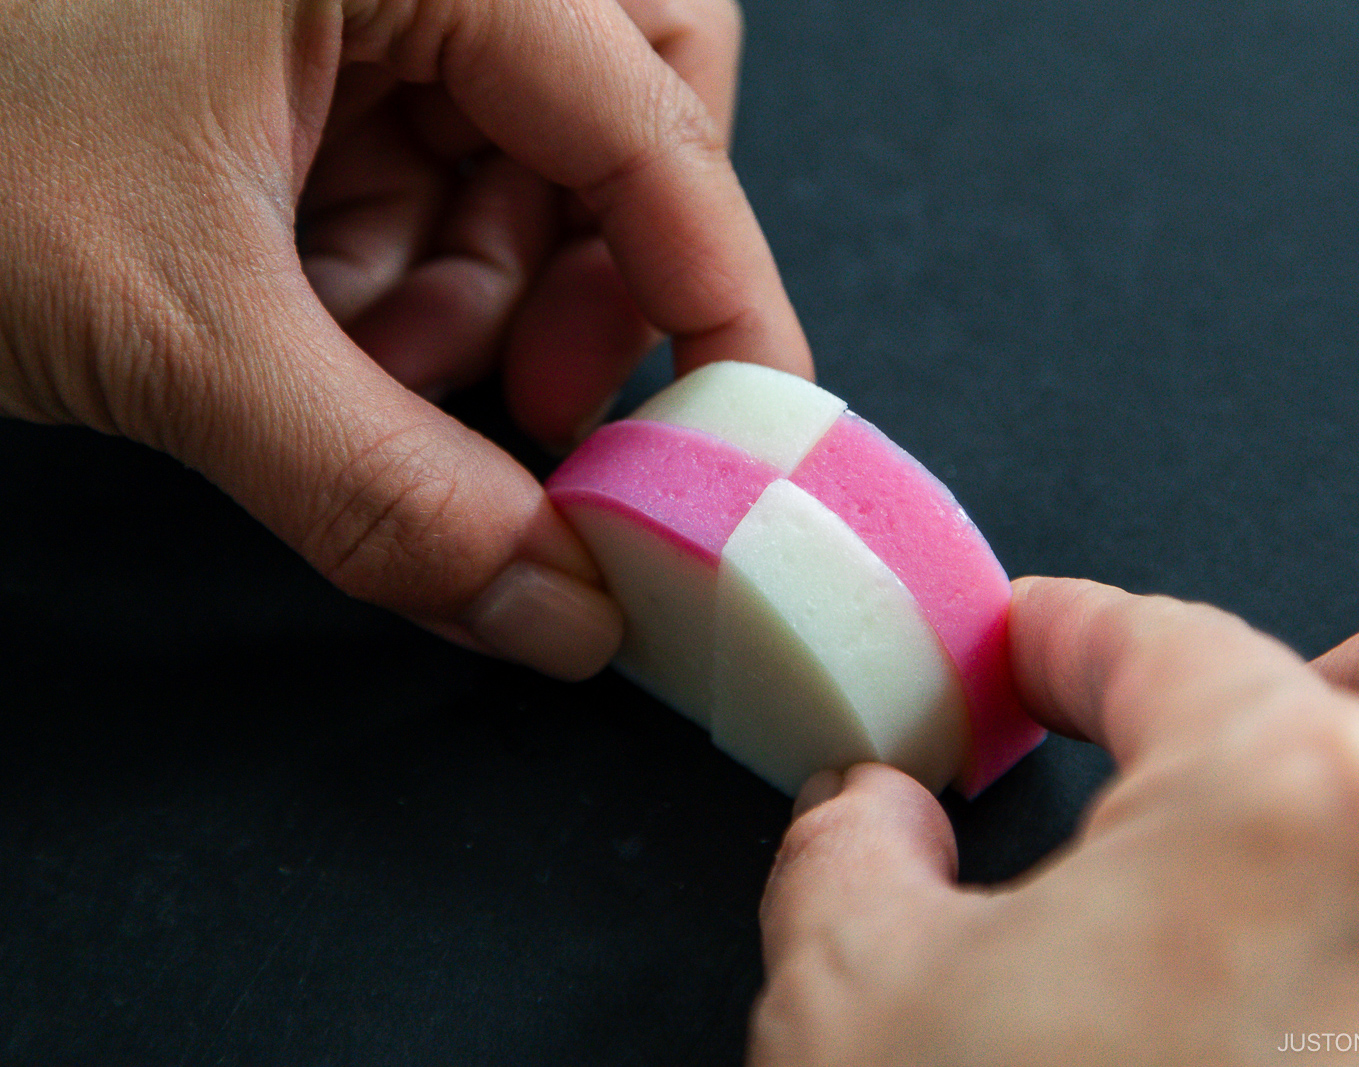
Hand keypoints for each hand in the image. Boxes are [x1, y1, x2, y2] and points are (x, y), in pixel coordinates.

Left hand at [0, 0, 809, 678]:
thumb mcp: (167, 321)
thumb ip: (385, 485)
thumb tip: (560, 611)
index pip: (655, 118)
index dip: (721, 294)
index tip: (746, 435)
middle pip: (623, 111)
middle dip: (586, 279)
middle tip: (529, 397)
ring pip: (518, 160)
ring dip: (464, 298)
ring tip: (342, 357)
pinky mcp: (303, 44)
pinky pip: (428, 170)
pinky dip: (394, 275)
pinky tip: (303, 317)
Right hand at [754, 578, 1358, 1064]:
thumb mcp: (857, 1011)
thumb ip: (853, 847)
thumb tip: (876, 808)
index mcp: (1294, 805)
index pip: (1167, 638)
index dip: (1070, 633)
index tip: (1039, 657)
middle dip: (1335, 662)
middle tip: (1217, 747)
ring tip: (1294, 886)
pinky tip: (1335, 1028)